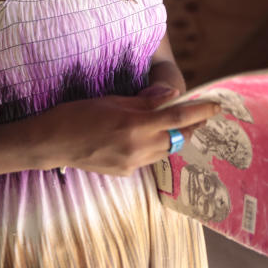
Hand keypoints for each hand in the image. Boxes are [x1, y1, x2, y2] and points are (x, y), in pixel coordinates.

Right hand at [33, 88, 219, 176]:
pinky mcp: (125, 172)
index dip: (200, 112)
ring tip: (181, 126)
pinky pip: (149, 159)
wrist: (51, 143)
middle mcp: (138, 147)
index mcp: (136, 125)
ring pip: (166, 151)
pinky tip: (151, 138)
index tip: (216, 106)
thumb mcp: (112, 100)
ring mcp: (132, 163)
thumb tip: (172, 95)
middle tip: (202, 115)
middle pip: (177, 138)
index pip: (178, 118)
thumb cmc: (78, 114)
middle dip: (192, 127)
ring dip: (175, 138)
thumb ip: (145, 101)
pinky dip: (155, 147)